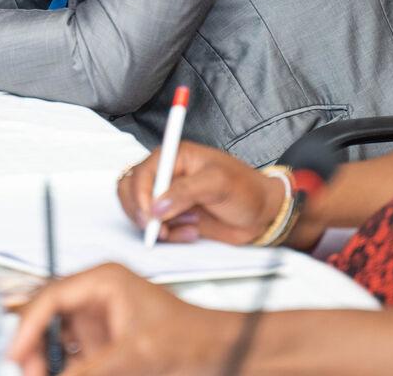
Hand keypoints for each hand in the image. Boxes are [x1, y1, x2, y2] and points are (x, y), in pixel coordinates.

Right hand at [9, 263, 236, 375]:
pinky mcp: (105, 343)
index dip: (28, 327)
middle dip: (35, 347)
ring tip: (42, 375)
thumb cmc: (191, 335)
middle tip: (29, 371)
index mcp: (104, 280)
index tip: (15, 353)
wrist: (219, 350)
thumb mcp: (135, 356)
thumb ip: (89, 371)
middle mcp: (97, 296)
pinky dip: (65, 368)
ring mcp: (100, 320)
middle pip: (48, 318)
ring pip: (57, 340)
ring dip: (47, 360)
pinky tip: (62, 374)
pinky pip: (73, 357)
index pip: (51, 297)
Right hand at [116, 141, 294, 246]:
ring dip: (156, 226)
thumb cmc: (246, 189)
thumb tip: (156, 205)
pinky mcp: (174, 217)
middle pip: (131, 190)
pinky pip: (156, 229)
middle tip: (159, 230)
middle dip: (141, 213)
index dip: (139, 195)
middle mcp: (167, 174)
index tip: (149, 216)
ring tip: (184, 229)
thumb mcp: (218, 184)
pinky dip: (169, 236)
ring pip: (139, 212)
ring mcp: (168, 197)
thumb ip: (186, 191)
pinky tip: (192, 233)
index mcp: (174, 156)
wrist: (262, 215)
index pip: (142, 172)